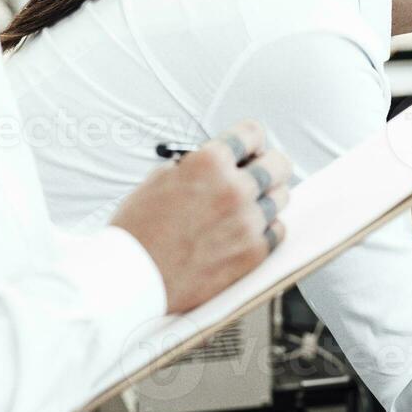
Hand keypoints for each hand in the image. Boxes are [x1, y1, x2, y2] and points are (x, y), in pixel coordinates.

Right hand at [112, 121, 293, 313]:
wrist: (130, 278)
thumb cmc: (137, 231)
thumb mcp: (159, 179)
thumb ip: (196, 166)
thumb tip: (221, 162)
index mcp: (209, 163)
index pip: (252, 133)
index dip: (250, 140)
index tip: (250, 149)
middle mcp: (234, 188)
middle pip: (278, 163)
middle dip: (268, 165)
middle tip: (258, 174)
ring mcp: (247, 222)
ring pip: (281, 197)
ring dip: (266, 198)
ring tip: (246, 207)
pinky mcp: (252, 253)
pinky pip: (278, 230)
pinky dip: (266, 229)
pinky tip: (247, 231)